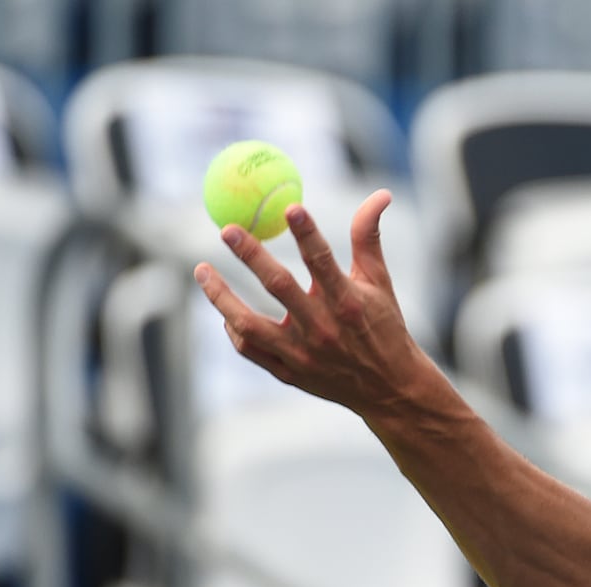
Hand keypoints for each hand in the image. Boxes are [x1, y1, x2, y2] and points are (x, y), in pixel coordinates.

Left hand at [193, 189, 424, 417]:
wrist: (389, 388)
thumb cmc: (384, 327)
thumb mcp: (380, 282)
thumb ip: (368, 237)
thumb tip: (379, 194)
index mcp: (348, 303)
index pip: (323, 261)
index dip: (307, 233)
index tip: (289, 206)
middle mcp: (323, 329)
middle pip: (279, 286)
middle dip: (251, 254)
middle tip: (227, 229)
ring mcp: (303, 354)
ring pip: (250, 323)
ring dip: (221, 296)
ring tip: (201, 270)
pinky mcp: (290, 373)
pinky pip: (251, 349)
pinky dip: (234, 330)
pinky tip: (225, 312)